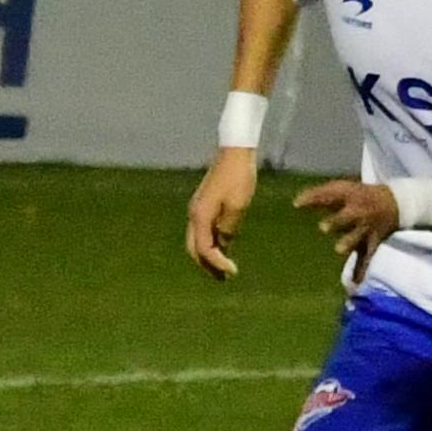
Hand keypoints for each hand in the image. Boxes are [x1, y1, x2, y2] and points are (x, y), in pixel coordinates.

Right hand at [182, 148, 257, 277]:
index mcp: (200, 216)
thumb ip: (229, 228)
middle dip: (206, 265)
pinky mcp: (205, 204)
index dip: (217, 263)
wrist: (234, 152)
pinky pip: (204, 230)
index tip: (233, 272)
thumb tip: (223, 242)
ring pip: (197, 239)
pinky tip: (225, 248)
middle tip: (223, 278)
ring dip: (209, 255)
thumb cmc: (238, 178)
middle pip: (193, 248)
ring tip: (224, 268)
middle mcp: (194, 214)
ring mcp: (197, 209)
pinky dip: (212, 243)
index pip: (203, 248)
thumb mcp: (237, 206)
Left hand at [298, 177, 403, 267]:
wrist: (392, 204)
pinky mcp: (371, 244)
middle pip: (347, 217)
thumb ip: (319, 195)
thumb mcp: (342, 189)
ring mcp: (365, 229)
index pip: (329, 195)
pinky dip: (361, 270)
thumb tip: (295, 203)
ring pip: (357, 237)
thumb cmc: (357, 196)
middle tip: (323, 227)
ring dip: (348, 242)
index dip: (313, 198)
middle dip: (336, 221)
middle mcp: (358, 213)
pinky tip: (354, 283)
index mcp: (349, 196)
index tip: (296, 204)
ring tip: (339, 250)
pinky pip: (366, 258)